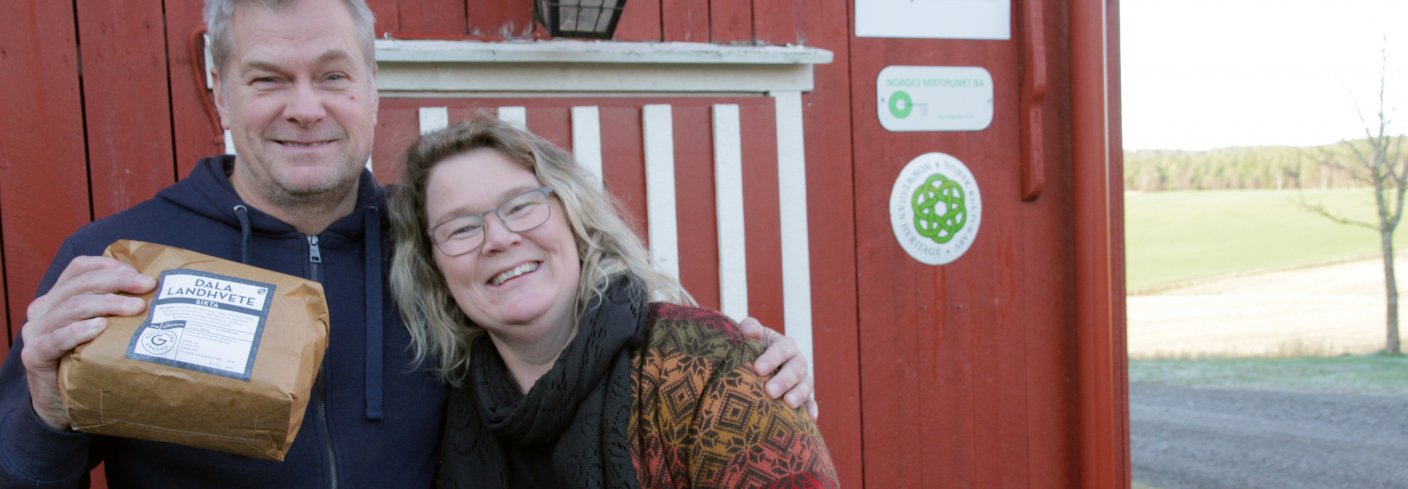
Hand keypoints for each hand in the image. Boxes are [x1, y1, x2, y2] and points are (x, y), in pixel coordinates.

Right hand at [20, 256, 154, 429]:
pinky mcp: (35, 355)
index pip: (79, 269)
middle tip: (146, 287)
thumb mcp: (103, 331)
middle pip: (79, 286)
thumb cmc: (88, 362)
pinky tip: (100, 327)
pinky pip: (55, 339)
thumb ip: (116, 311)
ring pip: (71, 308)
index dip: (107, 266)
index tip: (137, 272)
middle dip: (116, 282)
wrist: (61, 404)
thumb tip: (157, 294)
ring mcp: (36, 332)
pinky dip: (78, 330)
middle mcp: (44, 310)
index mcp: (59, 297)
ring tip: (134, 308)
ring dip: (106, 304)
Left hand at [738, 317, 817, 419]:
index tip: (757, 369)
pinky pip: (810, 403)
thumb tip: (752, 330)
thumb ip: (748, 329)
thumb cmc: (750, 350)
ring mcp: (802, 380)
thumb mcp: (748, 336)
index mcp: (785, 346)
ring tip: (787, 404)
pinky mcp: (804, 398)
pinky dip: (811, 410)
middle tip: (770, 391)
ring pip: (806, 386)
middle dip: (784, 380)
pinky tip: (810, 419)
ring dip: (799, 395)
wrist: (756, 367)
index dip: (772, 358)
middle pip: (796, 369)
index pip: (782, 348)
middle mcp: (797, 362)